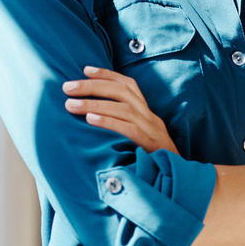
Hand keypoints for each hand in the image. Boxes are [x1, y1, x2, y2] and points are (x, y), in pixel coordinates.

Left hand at [63, 66, 178, 154]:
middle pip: (122, 92)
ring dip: (94, 104)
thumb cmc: (153, 158)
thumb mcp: (142, 136)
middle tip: (67, 87)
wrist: (177, 175)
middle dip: (93, 86)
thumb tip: (93, 116)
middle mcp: (150, 116)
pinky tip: (90, 120)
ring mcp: (151, 129)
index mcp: (147, 112)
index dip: (108, 75)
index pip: (128, 85)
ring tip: (70, 104)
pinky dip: (108, 122)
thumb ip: (125, 124)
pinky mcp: (150, 144)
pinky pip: (128, 129)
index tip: (85, 70)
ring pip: (123, 109)